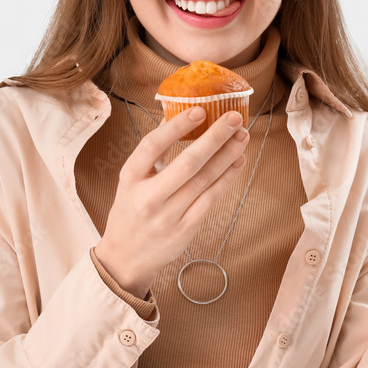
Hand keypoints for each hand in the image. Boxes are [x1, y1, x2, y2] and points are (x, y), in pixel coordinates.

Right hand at [94, 107, 249, 297]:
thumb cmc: (131, 210)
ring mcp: (169, 215)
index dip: (176, 127)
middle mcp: (149, 197)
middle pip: (187, 163)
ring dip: (227, 155)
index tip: (199, 110)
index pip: (152, 146)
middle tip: (234, 118)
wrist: (125, 257)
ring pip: (204, 180)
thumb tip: (177, 116)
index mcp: (131, 178)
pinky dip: (227, 178)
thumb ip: (154, 152)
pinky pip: (211, 199)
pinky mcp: (186, 228)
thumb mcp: (132, 180)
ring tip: (242, 135)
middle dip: (214, 138)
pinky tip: (238, 161)